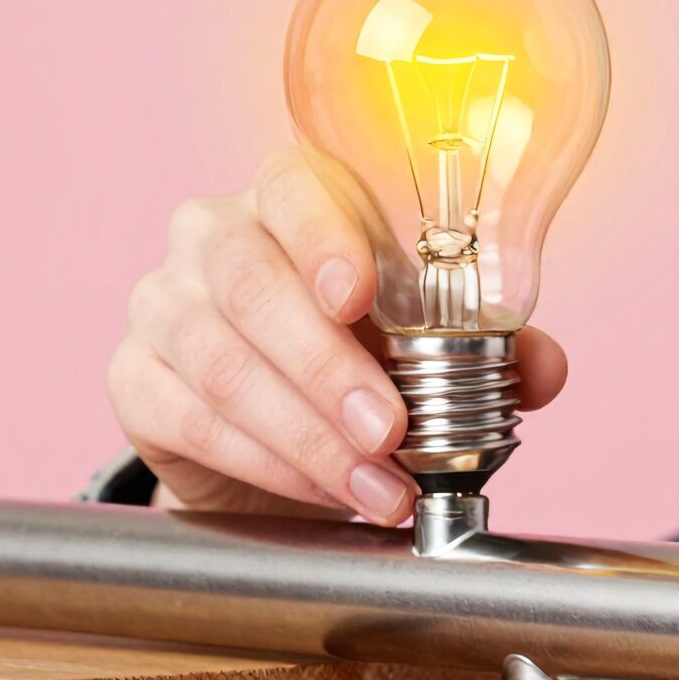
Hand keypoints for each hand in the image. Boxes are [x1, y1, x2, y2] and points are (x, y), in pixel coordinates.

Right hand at [110, 150, 567, 523]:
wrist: (275, 437)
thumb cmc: (361, 360)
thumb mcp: (430, 348)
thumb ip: (490, 349)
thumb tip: (543, 368)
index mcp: (292, 199)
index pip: (295, 188)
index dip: (326, 238)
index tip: (360, 295)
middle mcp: (214, 236)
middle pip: (251, 282)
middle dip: (327, 367)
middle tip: (389, 431)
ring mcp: (164, 304)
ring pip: (221, 360)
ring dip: (307, 435)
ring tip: (377, 485)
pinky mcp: (135, 380)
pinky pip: (191, 418)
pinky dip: (267, 463)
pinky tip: (325, 492)